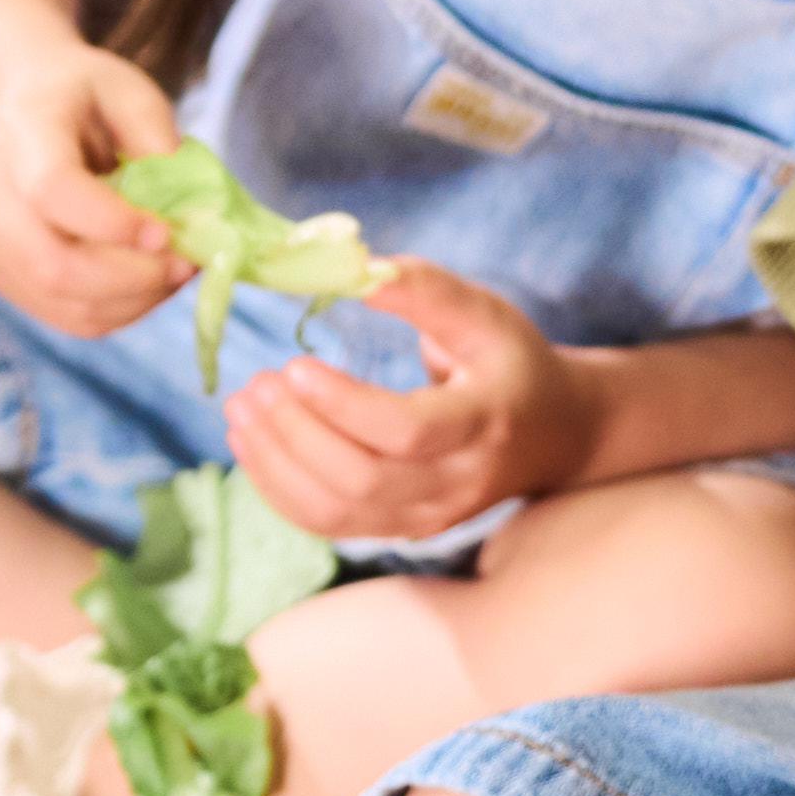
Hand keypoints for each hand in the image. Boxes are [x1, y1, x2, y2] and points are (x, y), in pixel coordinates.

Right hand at [0, 49, 197, 338]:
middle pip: (51, 263)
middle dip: (132, 278)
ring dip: (132, 300)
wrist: (20, 109)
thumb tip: (191, 211)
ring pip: (60, 300)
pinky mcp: (0, 273)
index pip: (53, 191)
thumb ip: (159, 141)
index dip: (114, 224)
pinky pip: (62, 315)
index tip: (168, 233)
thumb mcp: (129, 92)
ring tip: (174, 273)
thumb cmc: (83, 97)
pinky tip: (146, 283)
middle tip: (187, 265)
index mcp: (21, 129)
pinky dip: (116, 311)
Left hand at [222, 260, 600, 543]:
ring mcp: (428, 517)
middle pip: (361, 480)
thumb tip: (354, 266)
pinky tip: (252, 445)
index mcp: (483, 422)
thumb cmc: (510, 361)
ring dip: (276, 464)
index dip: (342, 405)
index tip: (294, 365)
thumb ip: (423, 289)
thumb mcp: (482, 314)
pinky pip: (329, 525)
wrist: (554, 435)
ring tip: (240, 410)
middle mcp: (457, 483)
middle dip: (295, 434)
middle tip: (255, 384)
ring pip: (337, 512)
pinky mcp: (401, 529)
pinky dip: (279, 488)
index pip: (407, 431)